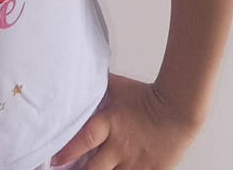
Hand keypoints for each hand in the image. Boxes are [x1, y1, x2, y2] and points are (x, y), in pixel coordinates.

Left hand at [50, 73, 200, 168]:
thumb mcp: (119, 87)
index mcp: (110, 124)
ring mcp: (135, 163)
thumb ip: (100, 86)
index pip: (83, 140)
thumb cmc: (148, 95)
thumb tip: (83, 73)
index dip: (67, 152)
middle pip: (93, 169)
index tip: (54, 161)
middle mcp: (120, 146)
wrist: (178, 108)